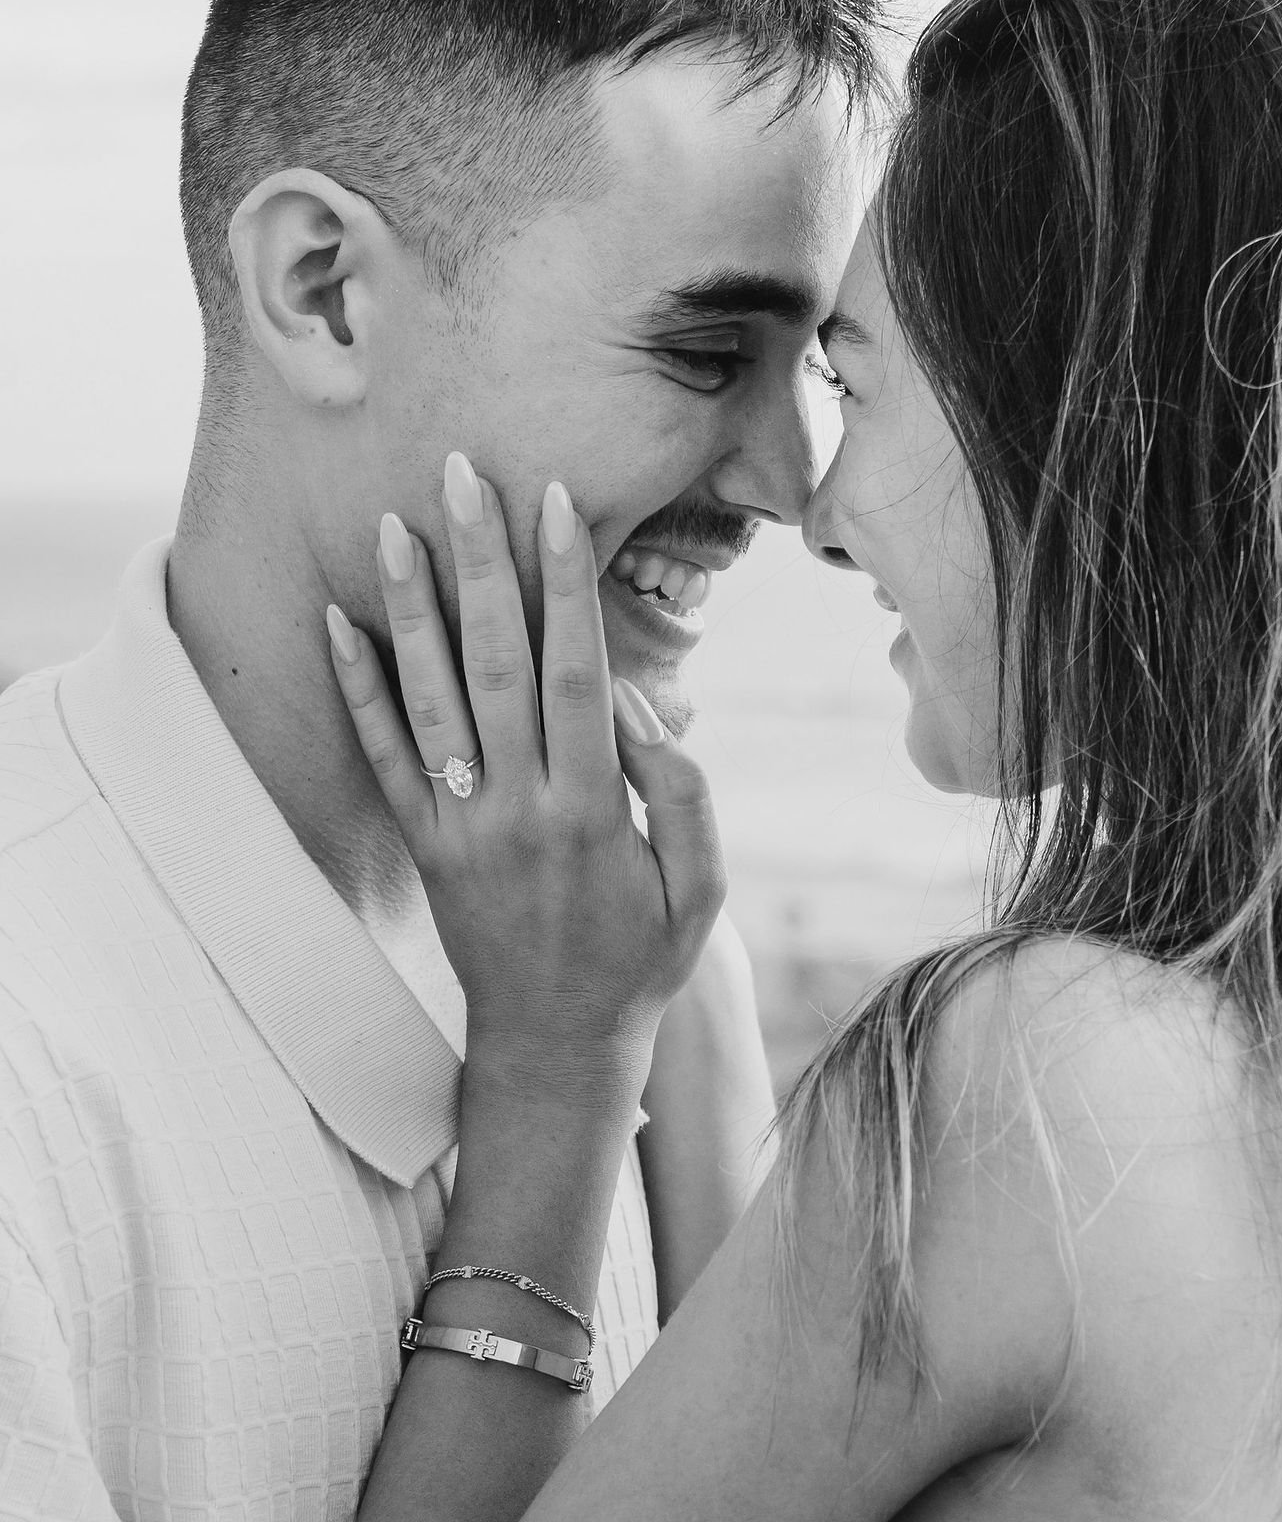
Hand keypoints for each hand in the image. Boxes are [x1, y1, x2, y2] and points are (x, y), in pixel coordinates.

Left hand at [326, 454, 724, 1082]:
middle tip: (463, 476)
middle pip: (495, 662)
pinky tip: (339, 621)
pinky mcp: (423, 846)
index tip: (555, 505)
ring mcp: (462, 827)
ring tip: (393, 524)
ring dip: (410, 605)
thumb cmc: (640, 960)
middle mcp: (519, 808)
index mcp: (595, 810)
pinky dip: (358, 687)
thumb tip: (647, 716)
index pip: (576, 672)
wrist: (554, 1045)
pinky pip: (382, 756)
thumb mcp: (701, 890)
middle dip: (481, 561)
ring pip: (430, 697)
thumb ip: (687, 798)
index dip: (566, 584)